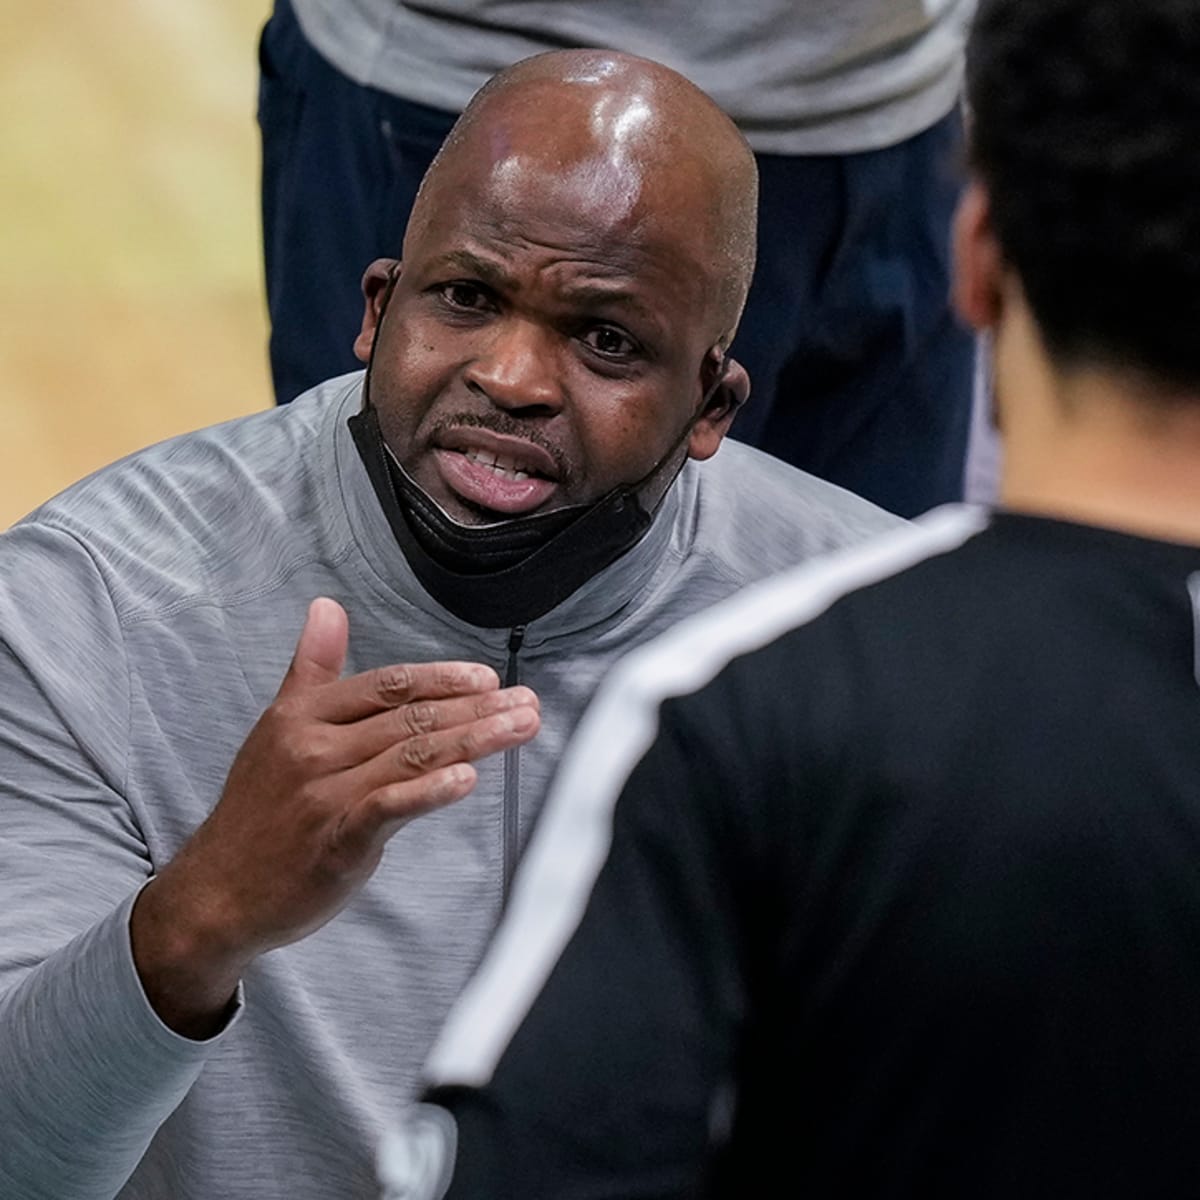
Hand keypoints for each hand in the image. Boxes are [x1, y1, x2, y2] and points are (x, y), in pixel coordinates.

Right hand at [131, 597, 539, 1036]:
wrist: (217, 892)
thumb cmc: (260, 809)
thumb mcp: (279, 728)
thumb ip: (313, 669)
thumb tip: (327, 606)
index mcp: (303, 715)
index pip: (387, 685)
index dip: (442, 678)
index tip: (489, 677)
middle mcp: (313, 747)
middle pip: (410, 717)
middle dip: (476, 707)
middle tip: (527, 702)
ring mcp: (324, 793)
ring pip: (413, 755)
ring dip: (475, 740)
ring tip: (521, 727)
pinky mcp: (335, 839)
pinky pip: (390, 806)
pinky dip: (432, 791)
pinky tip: (470, 780)